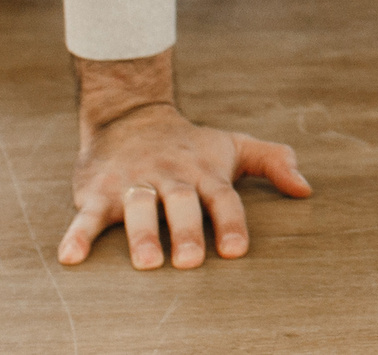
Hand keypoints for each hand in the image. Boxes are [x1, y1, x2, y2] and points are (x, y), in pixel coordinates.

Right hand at [58, 51, 311, 269]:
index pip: (222, 198)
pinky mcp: (99, 191)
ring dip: (141, 235)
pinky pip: (87, 214)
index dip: (229, 223)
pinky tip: (71, 258)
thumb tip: (307, 189)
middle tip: (188, 261)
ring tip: (146, 263)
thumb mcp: (233, 146)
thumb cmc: (190, 145)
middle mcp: (171, 177)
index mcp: (204, 171)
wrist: (130, 115)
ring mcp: (134, 183)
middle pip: (180, 204)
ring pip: (138, 208)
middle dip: (184, 231)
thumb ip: (273, 161)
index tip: (235, 251)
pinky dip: (78, 235)